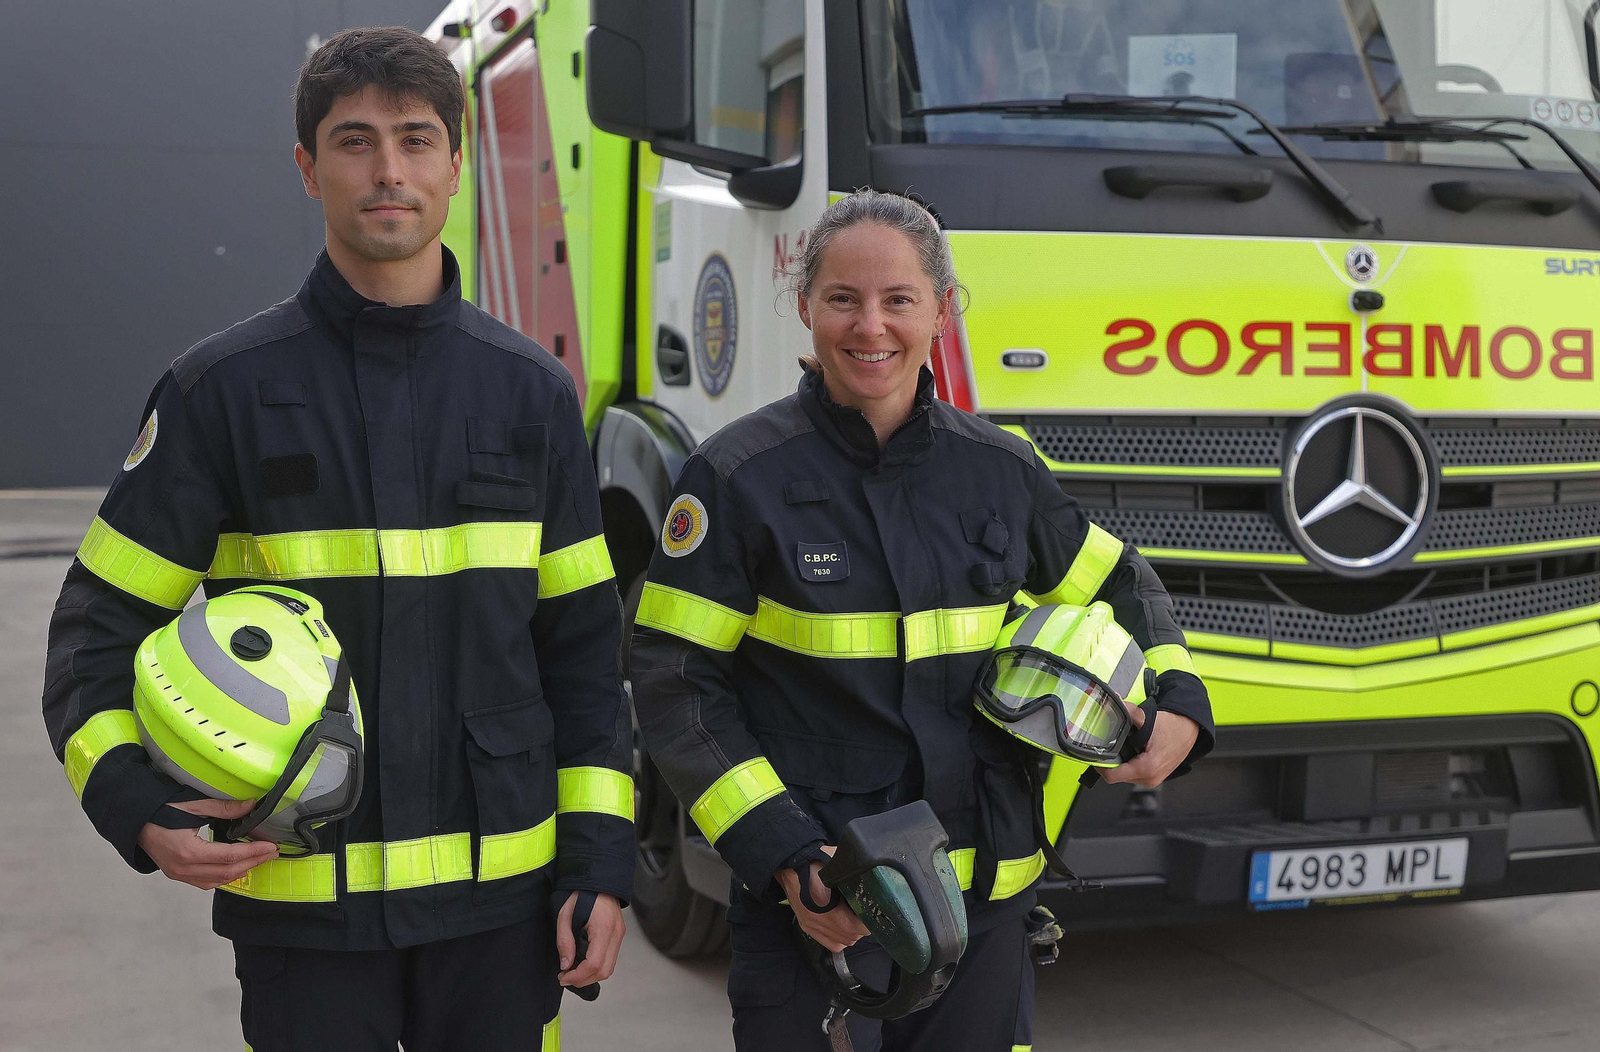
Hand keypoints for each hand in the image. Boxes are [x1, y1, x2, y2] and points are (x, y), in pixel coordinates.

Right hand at [136, 798, 278, 889]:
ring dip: (241, 871)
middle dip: (253, 862)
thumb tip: (251, 805)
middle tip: (271, 853)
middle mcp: (183, 869)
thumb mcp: (193, 804)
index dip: (253, 852)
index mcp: (188, 852)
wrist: (133, 820)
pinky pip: (205, 882)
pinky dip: (224, 877)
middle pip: (226, 873)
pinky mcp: (176, 874)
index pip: (229, 857)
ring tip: (259, 859)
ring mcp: (178, 875)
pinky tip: (237, 867)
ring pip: (217, 881)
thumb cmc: (159, 810)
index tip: (271, 846)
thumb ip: (223, 808)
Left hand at [557, 892, 624, 986]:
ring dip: (591, 975)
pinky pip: (610, 958)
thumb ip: (565, 941)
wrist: (598, 877)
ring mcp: (619, 934)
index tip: (563, 977)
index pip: (594, 964)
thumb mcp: (565, 915)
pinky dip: (597, 966)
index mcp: (603, 928)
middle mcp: (616, 933)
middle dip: (584, 980)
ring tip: (573, 972)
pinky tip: (583, 963)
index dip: (578, 976)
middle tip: (566, 978)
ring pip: (609, 968)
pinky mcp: (618, 934)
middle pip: (604, 971)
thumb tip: (565, 965)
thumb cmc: (581, 892)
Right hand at [775, 845, 869, 953]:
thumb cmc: (814, 859)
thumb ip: (852, 873)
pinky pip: (830, 943)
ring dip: (851, 934)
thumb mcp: (836, 862)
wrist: (789, 863)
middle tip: (865, 914)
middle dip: (861, 928)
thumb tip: (871, 878)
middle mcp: (816, 918)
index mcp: (824, 902)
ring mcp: (810, 924)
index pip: (854, 927)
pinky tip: (843, 926)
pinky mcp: (806, 926)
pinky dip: (840, 939)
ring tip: (854, 919)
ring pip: (842, 942)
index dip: (867, 922)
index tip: (872, 912)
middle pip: (850, 937)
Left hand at [1100, 704, 1198, 787]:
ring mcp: (1153, 779)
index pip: (1112, 776)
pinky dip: (1129, 763)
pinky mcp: (1154, 776)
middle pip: (1117, 776)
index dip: (1100, 765)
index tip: (1095, 754)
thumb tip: (1115, 704)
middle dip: (1111, 761)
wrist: (1190, 729)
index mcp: (1147, 768)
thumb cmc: (1175, 727)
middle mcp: (1150, 778)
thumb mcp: (1149, 718)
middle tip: (1108, 745)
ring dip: (1120, 762)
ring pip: (1125, 775)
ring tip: (1122, 746)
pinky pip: (1134, 773)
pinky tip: (1131, 750)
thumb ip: (1129, 712)